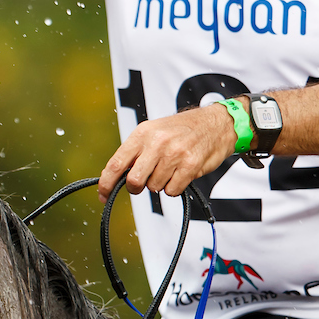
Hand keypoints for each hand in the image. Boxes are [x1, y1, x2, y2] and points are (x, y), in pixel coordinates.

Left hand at [98, 103, 239, 203]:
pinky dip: (174, 187)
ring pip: (154, 187)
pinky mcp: (191, 165)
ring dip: (160, 184)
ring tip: (170, 168)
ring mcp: (174, 154)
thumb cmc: (180, 130)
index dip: (106, 183)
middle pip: (134, 181)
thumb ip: (133, 153)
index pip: (116, 164)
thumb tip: (112, 177)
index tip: (103, 195)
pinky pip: (172, 190)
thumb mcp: (152, 132)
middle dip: (136, 187)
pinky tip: (180, 172)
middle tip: (144, 181)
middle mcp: (156, 142)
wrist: (216, 123)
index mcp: (141, 134)